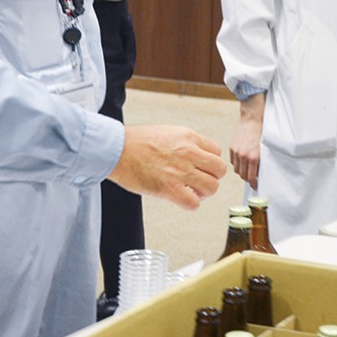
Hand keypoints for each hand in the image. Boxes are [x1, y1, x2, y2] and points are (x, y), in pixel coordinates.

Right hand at [109, 125, 226, 209]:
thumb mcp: (169, 132)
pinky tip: (182, 199)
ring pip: (212, 187)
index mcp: (189, 137)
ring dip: (203, 192)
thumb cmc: (137, 141)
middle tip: (199, 181)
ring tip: (191, 191)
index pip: (217, 152)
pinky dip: (191, 204)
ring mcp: (181, 171)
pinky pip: (194, 203)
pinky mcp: (169, 189)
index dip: (210, 163)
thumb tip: (197, 156)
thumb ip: (186, 143)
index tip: (202, 168)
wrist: (117, 149)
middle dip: (212, 177)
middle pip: (219, 170)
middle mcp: (189, 153)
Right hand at [229, 94, 264, 187]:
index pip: (251, 178)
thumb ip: (261, 161)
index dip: (253, 184)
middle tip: (252, 178)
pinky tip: (242, 161)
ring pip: (237, 169)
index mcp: (253, 157)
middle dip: (247, 178)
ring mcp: (236, 152)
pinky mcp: (232, 148)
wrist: (252, 119)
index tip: (256, 186)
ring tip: (247, 170)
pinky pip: (232, 161)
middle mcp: (244, 156)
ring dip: (242, 171)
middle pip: (243, 175)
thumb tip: (259, 173)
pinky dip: (237, 163)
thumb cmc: (261, 132)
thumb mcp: (264, 148)